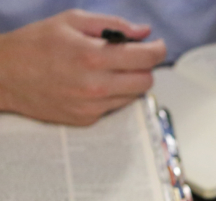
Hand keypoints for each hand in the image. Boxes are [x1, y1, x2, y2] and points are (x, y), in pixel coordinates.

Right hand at [0, 10, 165, 125]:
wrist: (4, 76)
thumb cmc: (34, 45)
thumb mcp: (70, 21)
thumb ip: (112, 25)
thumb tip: (143, 32)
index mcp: (92, 56)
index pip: (145, 58)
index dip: (157, 50)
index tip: (156, 46)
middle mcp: (95, 85)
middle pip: (146, 80)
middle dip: (145, 66)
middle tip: (133, 57)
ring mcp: (92, 106)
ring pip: (134, 96)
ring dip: (130, 81)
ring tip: (110, 69)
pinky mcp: (87, 119)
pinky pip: (116, 107)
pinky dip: (114, 95)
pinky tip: (96, 84)